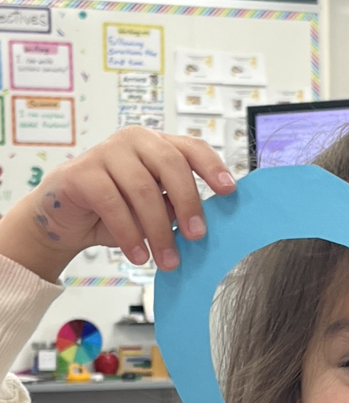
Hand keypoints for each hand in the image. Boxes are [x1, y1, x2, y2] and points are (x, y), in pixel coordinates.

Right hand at [0, 127, 235, 281]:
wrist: (66, 220)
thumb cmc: (117, 211)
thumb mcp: (154, 209)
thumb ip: (176, 208)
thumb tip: (205, 227)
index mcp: (157, 145)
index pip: (191, 147)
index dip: (212, 167)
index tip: (229, 192)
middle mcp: (133, 141)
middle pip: (170, 164)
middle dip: (189, 203)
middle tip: (198, 237)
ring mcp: (105, 152)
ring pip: (142, 188)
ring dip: (158, 230)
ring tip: (167, 261)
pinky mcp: (80, 173)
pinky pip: (112, 204)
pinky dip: (129, 234)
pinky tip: (138, 256)